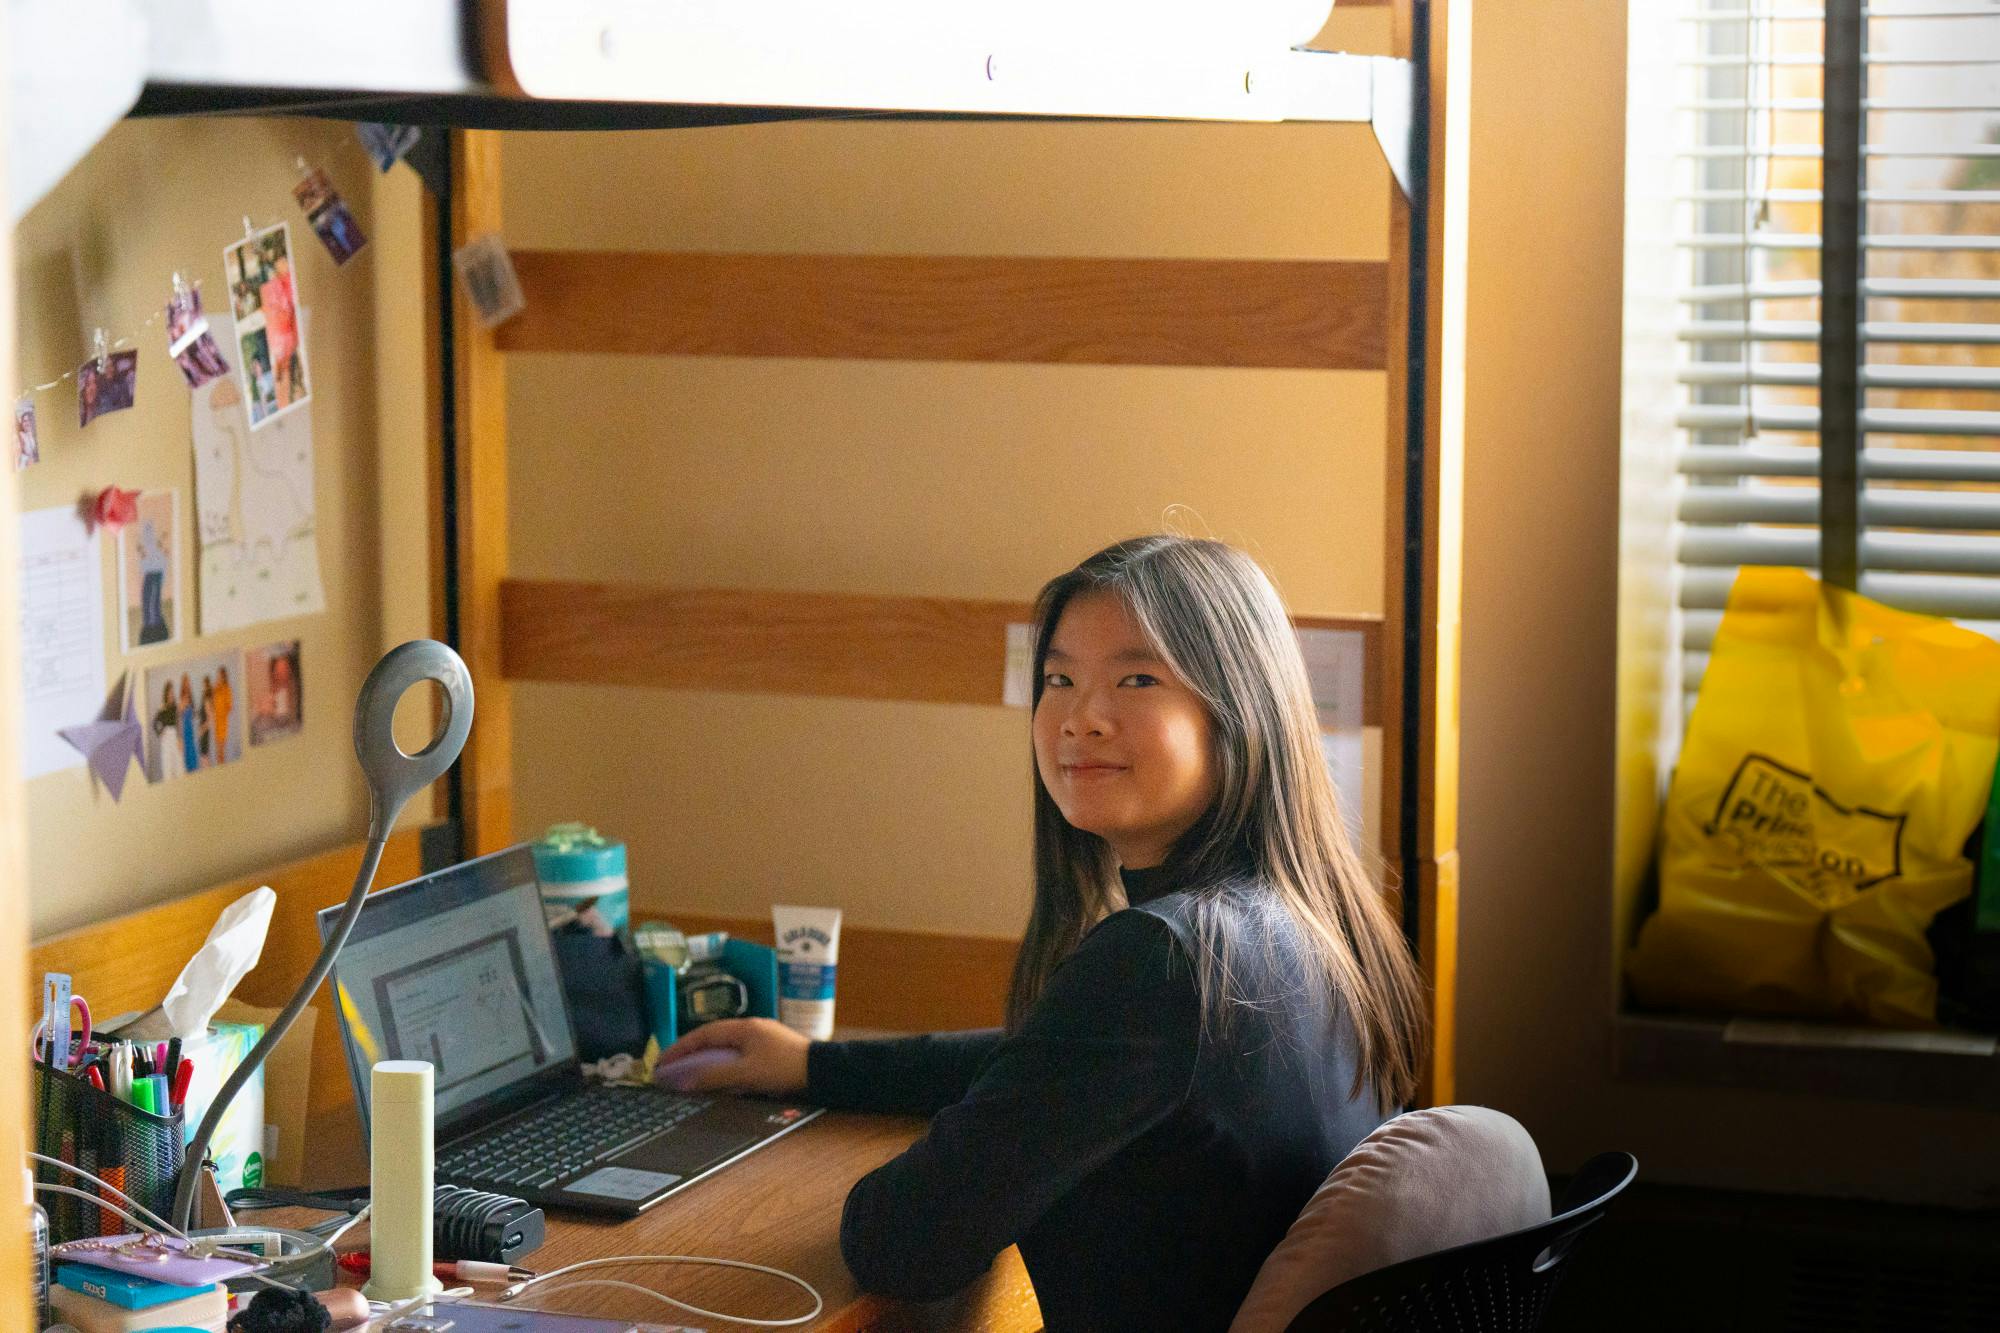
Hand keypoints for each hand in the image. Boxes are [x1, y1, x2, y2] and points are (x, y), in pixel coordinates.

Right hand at [657, 1017, 808, 1094]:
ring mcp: (761, 1038)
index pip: (703, 1034)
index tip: (661, 1061)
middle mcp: (750, 1029)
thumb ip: (714, 1076)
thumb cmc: (784, 1068)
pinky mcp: (769, 1051)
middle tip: (670, 1068)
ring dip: (705, 1059)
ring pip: (725, 1047)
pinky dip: (722, 1064)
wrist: (822, 1071)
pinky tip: (717, 1076)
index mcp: (743, 1028)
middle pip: (712, 1038)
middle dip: (689, 1053)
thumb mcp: (746, 1074)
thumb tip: (683, 1081)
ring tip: (688, 1073)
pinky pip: (737, 1055)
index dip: (680, 1047)